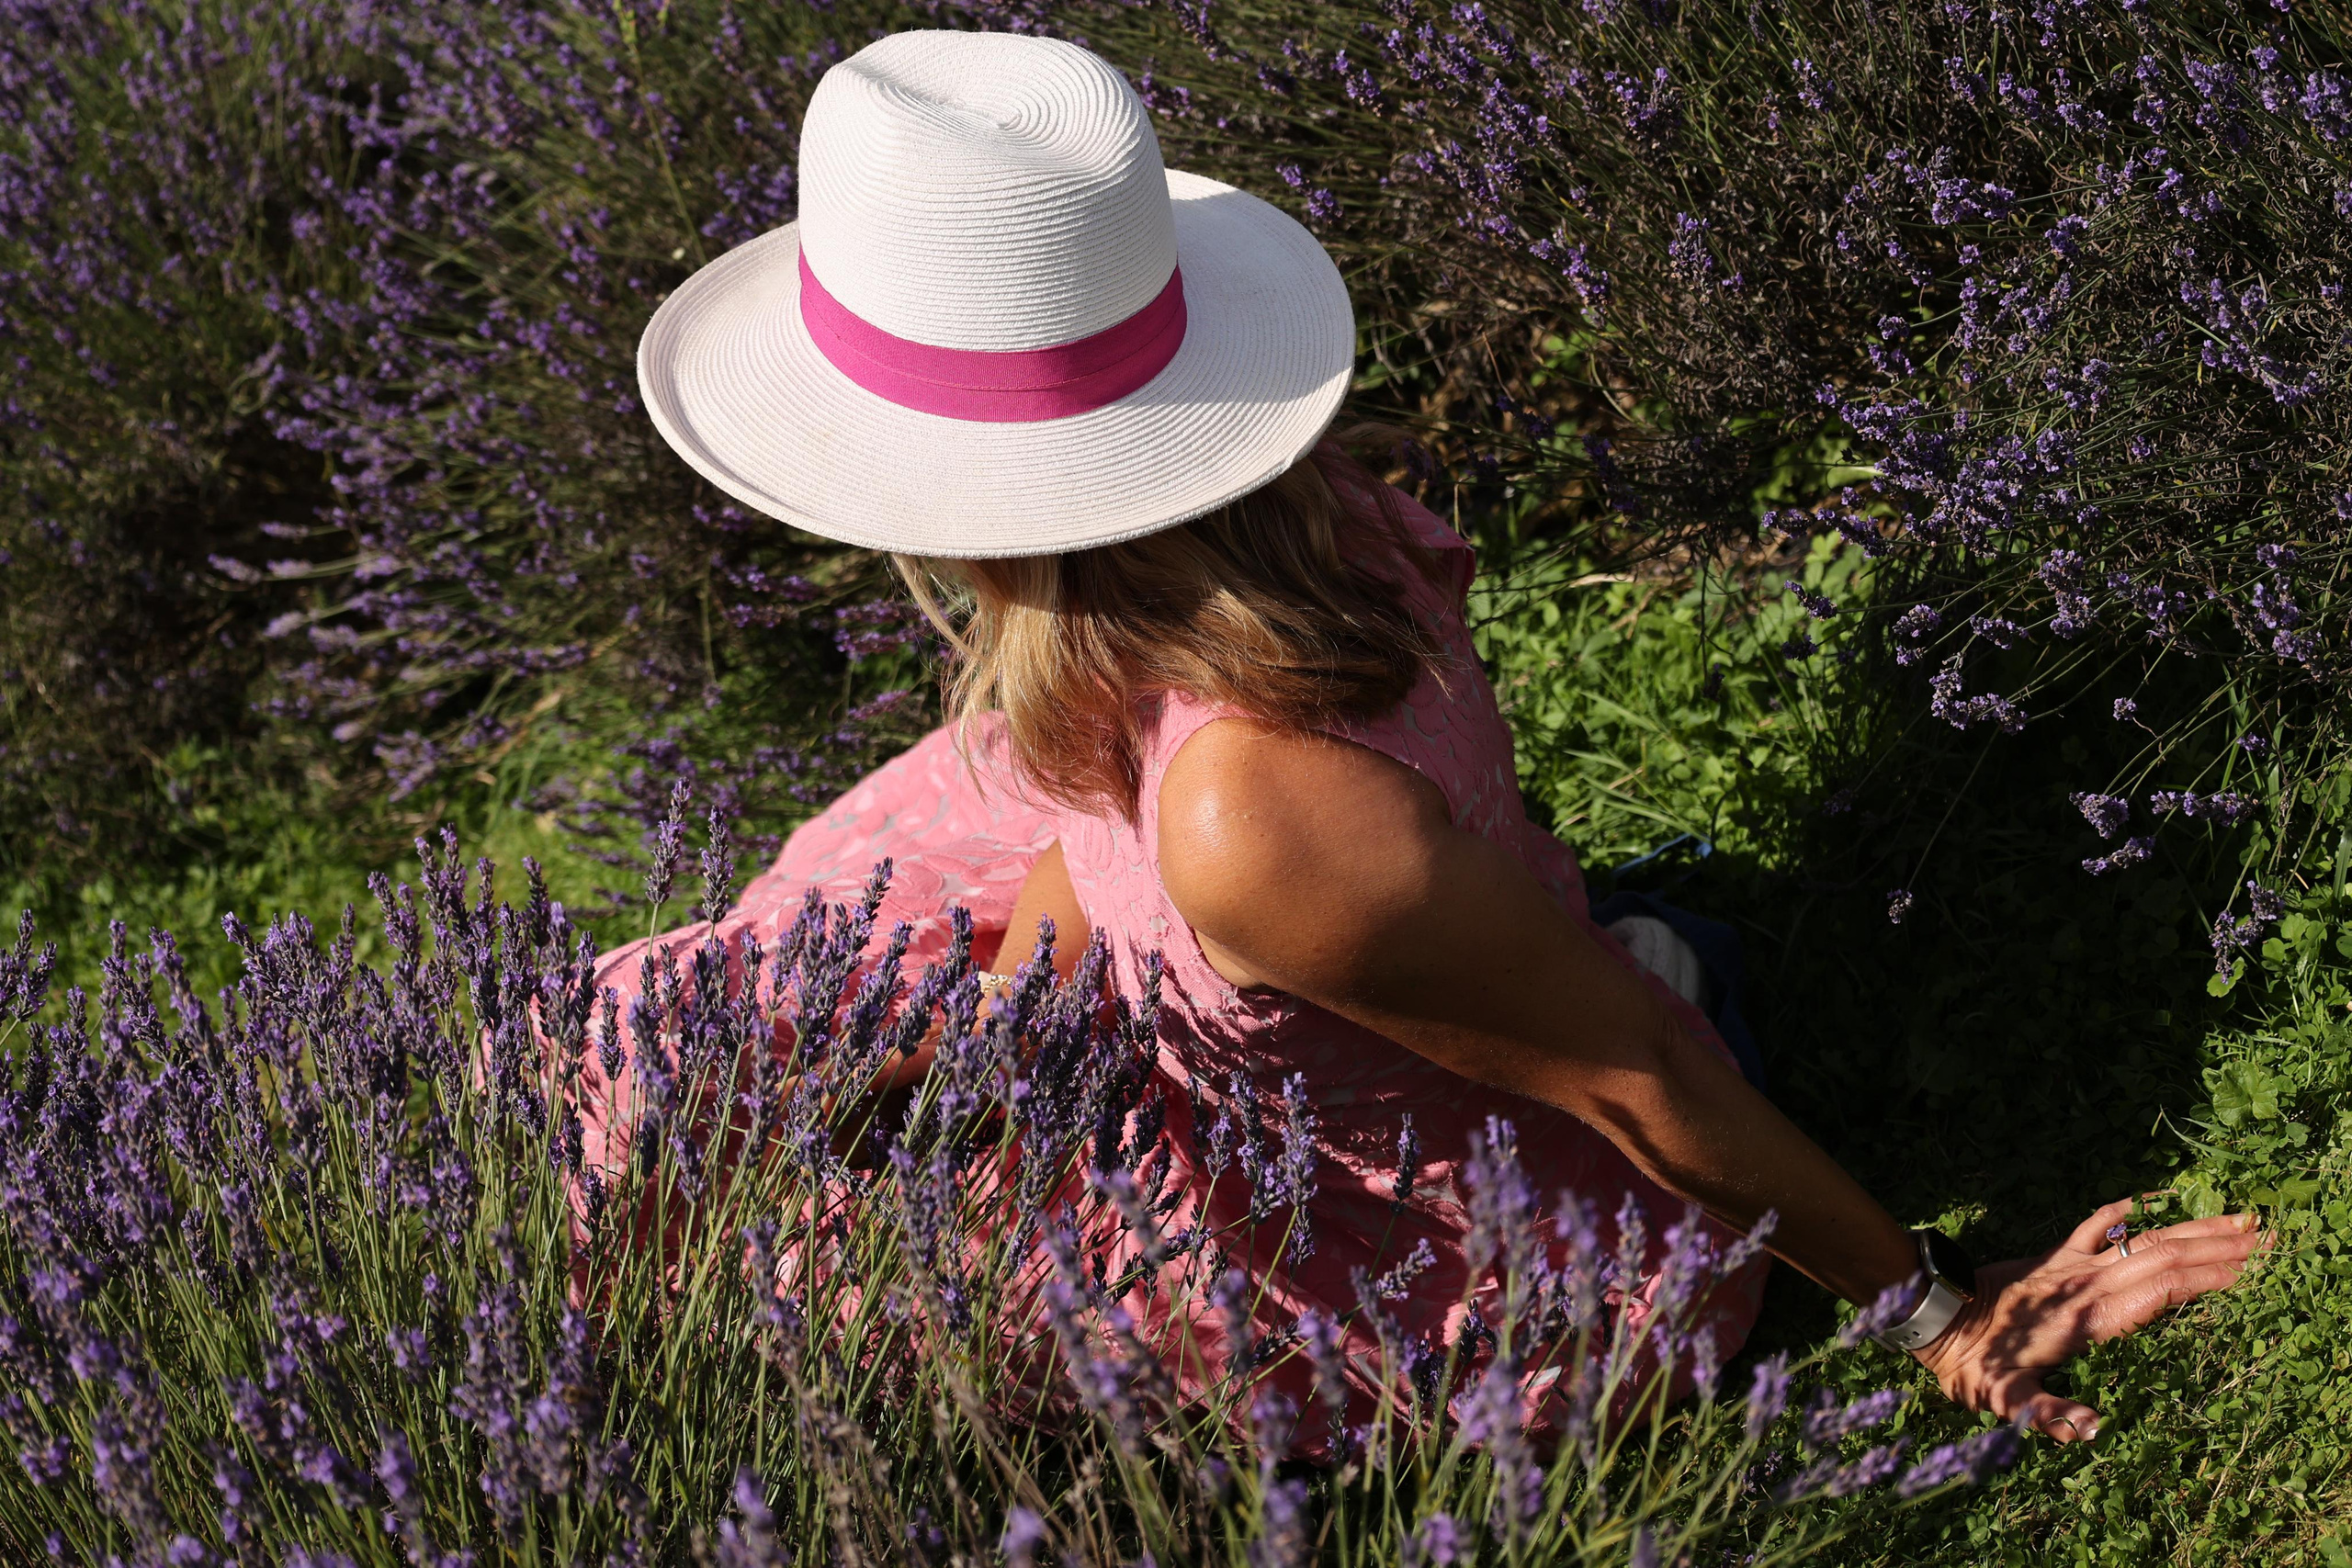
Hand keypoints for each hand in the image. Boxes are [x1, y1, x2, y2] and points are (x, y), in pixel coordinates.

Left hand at [1914, 1197, 2266, 1443]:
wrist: (1929, 1315)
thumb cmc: (1970, 1364)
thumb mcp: (2005, 1398)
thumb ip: (2046, 1414)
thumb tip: (2089, 1429)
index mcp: (2089, 1318)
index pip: (2161, 1291)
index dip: (2206, 1279)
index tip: (2248, 1270)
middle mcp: (2086, 1286)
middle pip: (2164, 1258)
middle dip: (2216, 1248)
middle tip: (2264, 1238)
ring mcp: (2069, 1268)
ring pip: (2141, 1240)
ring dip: (2188, 1229)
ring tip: (2231, 1218)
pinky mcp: (2049, 1260)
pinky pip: (2090, 1227)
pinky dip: (2120, 1213)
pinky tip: (2143, 1201)